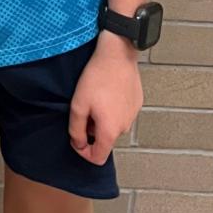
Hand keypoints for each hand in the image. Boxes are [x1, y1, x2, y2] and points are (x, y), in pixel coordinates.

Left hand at [68, 32, 142, 164]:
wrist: (117, 55)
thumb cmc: (97, 77)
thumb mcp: (78, 105)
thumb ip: (76, 129)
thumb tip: (78, 143)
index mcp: (110, 131)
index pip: (98, 158)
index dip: (84, 153)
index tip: (76, 139)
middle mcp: (124, 127)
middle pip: (105, 140)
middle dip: (92, 130)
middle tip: (84, 108)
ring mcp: (133, 115)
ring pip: (113, 125)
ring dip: (102, 118)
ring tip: (96, 97)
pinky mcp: (136, 103)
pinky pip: (121, 113)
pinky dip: (112, 108)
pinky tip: (107, 91)